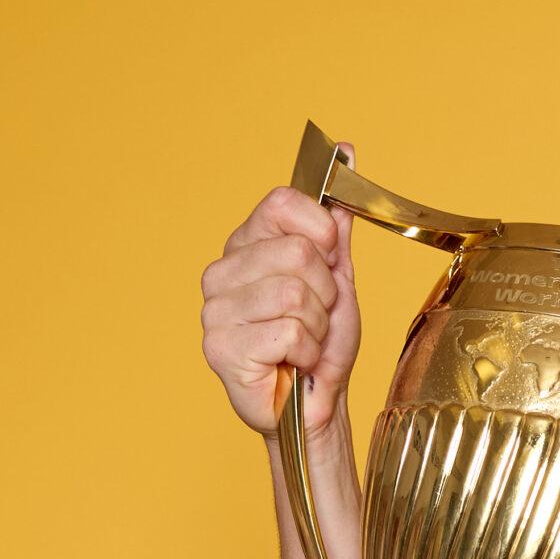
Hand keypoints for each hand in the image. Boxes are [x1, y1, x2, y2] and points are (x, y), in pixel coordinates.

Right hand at [199, 146, 361, 438]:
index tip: (328, 258)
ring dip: (317, 326)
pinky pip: (289, 332)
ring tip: (304, 342)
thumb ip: (333, 225)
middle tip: (315, 317)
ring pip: (295, 294)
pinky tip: (291, 362)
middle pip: (297, 253)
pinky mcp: (220, 347)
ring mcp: (215, 309)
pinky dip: (306, 352)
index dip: (319, 230)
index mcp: (246, 245)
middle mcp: (222, 271)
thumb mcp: (338, 277)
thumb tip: (344, 154)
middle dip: (325, 293)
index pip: (282, 202)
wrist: (315, 405)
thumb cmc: (321, 344)